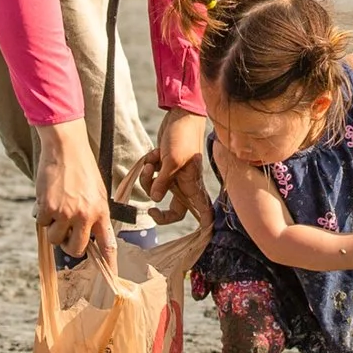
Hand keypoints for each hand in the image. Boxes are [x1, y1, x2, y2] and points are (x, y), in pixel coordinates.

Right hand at [33, 120, 112, 260]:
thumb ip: (93, 214)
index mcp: (101, 211)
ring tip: (56, 210)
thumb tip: (86, 235)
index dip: (108, 263)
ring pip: (55, 239)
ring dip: (53, 229)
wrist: (66, 148)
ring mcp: (66, 213)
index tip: (110, 278)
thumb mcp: (96, 191)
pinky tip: (48, 199)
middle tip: (66, 234)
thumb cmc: (81, 169)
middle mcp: (85, 215)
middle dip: (69, 245)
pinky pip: (42, 224)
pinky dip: (42, 215)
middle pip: (76, 249)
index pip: (108, 244)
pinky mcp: (49, 207)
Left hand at [131, 110, 211, 229]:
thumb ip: (163, 182)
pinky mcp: (164, 167)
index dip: (204, 226)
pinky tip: (154, 153)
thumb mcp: (172, 160)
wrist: (180, 116)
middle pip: (172, 210)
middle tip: (150, 211)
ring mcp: (174, 176)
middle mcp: (185, 185)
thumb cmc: (183, 137)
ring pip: (156, 190)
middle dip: (159, 210)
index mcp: (193, 186)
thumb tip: (156, 200)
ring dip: (149, 178)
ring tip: (151, 163)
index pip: (203, 213)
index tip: (201, 237)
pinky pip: (152, 175)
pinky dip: (149, 166)